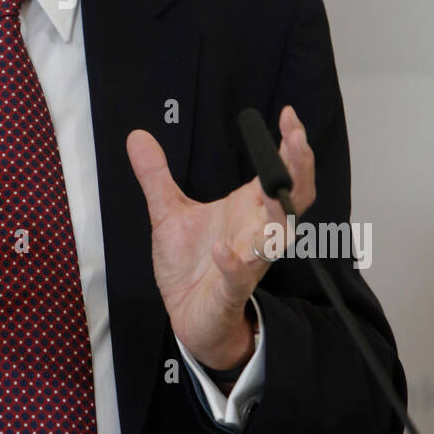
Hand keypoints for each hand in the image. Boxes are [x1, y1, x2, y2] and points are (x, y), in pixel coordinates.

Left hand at [126, 105, 314, 369]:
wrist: (190, 317)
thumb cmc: (191, 266)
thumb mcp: (167, 213)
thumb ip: (156, 175)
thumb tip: (137, 136)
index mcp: (246, 210)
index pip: (279, 173)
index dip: (289, 146)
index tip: (288, 116)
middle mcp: (255, 233)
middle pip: (291, 198)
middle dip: (297, 169)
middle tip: (296, 139)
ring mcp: (247, 262)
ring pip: (274, 238)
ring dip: (274, 214)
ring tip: (267, 188)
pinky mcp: (230, 290)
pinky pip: (238, 277)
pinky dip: (233, 264)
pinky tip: (222, 250)